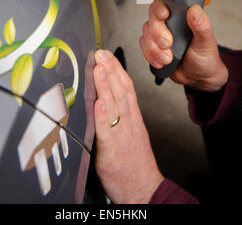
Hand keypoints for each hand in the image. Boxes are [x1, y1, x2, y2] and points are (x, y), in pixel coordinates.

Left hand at [93, 49, 163, 203]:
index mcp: (133, 117)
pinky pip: (106, 132)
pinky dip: (101, 117)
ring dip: (105, 86)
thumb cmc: (135, 162)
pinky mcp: (110, 151)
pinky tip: (97, 104)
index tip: (108, 54)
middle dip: (110, 70)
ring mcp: (120, 135)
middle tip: (101, 53)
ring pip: (113, 106)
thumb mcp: (131, 132)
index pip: (126, 87)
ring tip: (99, 68)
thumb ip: (121, 114)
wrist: (144, 189)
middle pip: (120, 92)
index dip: (117, 69)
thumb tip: (107, 97)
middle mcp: (128, 122)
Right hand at [139, 0, 228, 91]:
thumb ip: (201, 24)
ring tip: (168, 58)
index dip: (160, 8)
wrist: (198, 77)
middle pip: (152, 20)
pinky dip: (151, 56)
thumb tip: (194, 9)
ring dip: (155, 49)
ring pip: (146, 35)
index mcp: (181, 16)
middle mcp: (168, 23)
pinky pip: (144, 48)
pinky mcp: (153, 47)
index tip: (164, 15)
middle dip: (157, 34)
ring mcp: (159, 36)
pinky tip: (162, 61)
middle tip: (168, 44)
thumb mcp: (206, 40)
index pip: (165, 3)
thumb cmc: (205, 56)